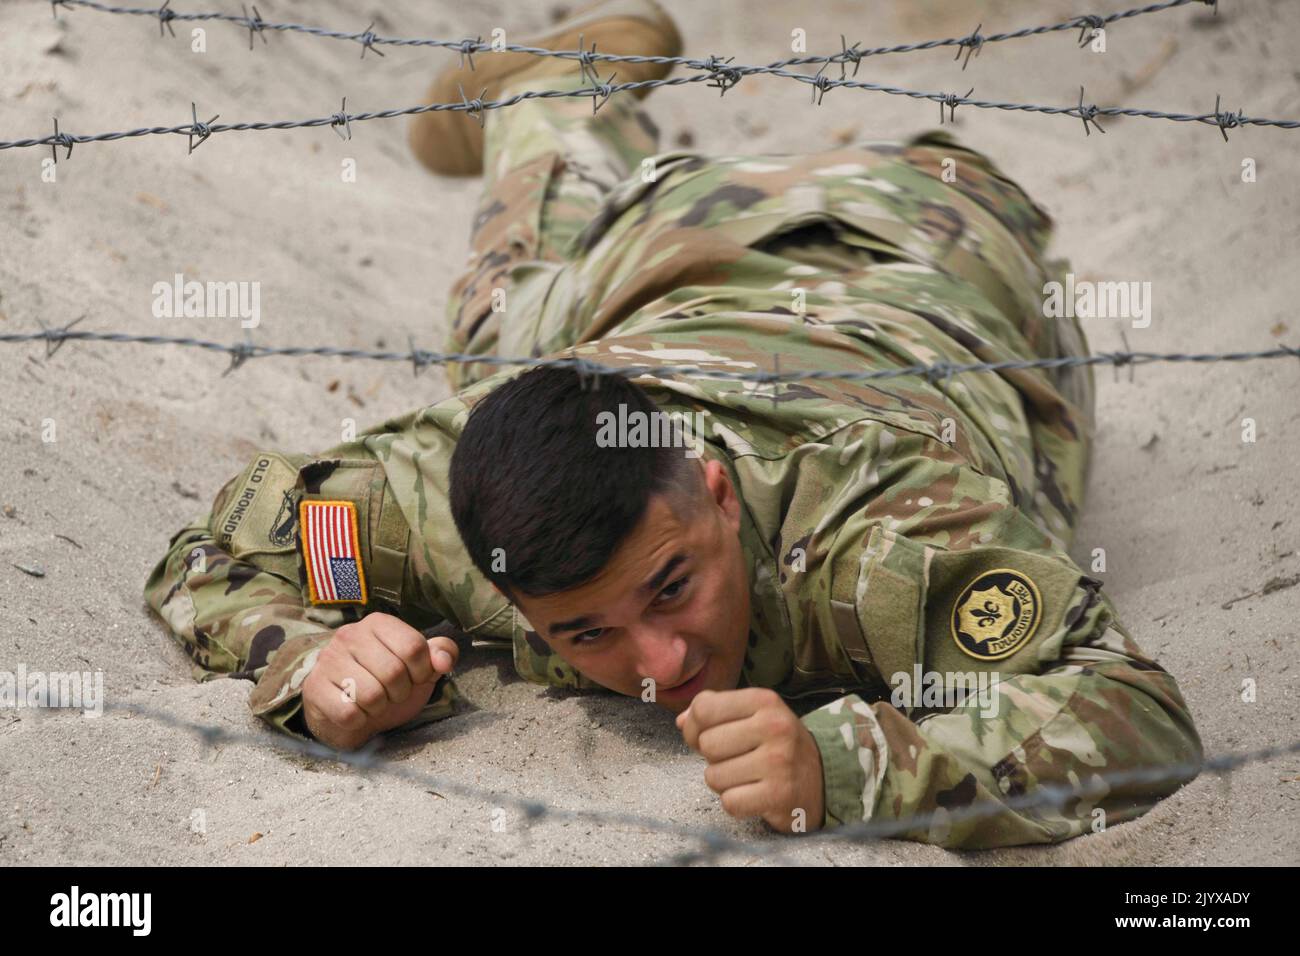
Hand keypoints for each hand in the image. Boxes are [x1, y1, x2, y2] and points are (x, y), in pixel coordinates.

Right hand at [302, 612, 457, 750]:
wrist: (349, 712)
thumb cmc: (388, 685)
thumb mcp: (420, 667)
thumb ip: (441, 654)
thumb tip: (443, 660)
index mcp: (378, 623)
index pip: (414, 647)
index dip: (422, 671)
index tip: (415, 678)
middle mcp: (349, 635)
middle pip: (394, 672)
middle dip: (400, 692)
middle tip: (391, 693)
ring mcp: (328, 660)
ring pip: (371, 695)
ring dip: (379, 708)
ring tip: (373, 702)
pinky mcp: (313, 688)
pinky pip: (349, 714)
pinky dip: (359, 721)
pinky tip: (355, 712)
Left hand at [676, 688, 824, 833]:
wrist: (821, 778)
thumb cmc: (776, 744)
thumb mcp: (752, 715)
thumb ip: (714, 712)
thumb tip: (682, 721)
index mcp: (764, 700)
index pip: (703, 708)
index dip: (694, 726)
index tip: (707, 735)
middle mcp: (774, 726)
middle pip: (707, 744)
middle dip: (713, 757)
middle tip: (736, 759)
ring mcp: (778, 762)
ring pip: (713, 776)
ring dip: (723, 782)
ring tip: (746, 776)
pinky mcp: (779, 795)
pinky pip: (729, 802)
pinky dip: (736, 803)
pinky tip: (753, 794)